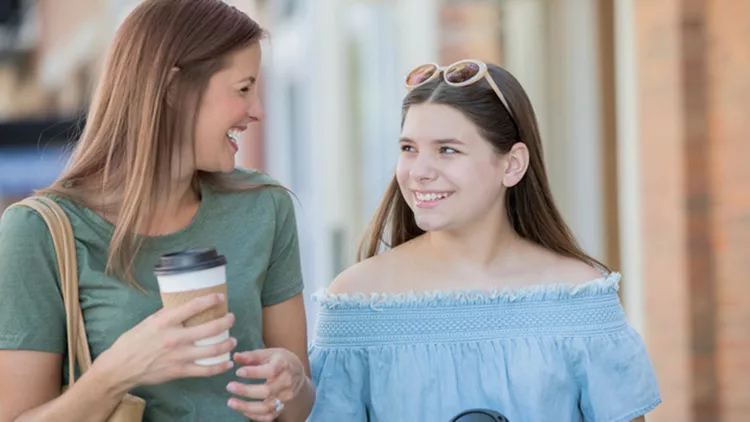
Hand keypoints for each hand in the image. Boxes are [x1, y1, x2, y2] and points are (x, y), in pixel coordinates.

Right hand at [94, 293, 236, 391]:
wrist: (120, 368)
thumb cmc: (133, 342)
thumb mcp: (148, 322)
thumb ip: (166, 314)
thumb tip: (182, 303)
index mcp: (166, 322)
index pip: (193, 306)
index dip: (211, 300)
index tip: (221, 297)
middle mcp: (175, 338)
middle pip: (210, 328)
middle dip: (226, 321)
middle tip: (231, 318)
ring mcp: (179, 356)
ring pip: (213, 350)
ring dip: (227, 344)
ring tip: (233, 340)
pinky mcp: (180, 371)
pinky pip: (205, 370)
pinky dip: (220, 367)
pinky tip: (227, 363)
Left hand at [226, 348, 306, 421]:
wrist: (297, 371)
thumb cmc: (279, 360)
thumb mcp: (268, 353)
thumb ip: (251, 356)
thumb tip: (235, 357)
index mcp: (283, 364)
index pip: (270, 370)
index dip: (254, 373)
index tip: (238, 372)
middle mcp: (286, 381)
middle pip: (267, 391)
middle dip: (246, 391)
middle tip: (229, 386)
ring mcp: (285, 396)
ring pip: (267, 407)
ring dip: (247, 407)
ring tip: (231, 402)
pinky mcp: (283, 406)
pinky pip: (270, 416)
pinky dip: (256, 416)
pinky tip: (243, 410)